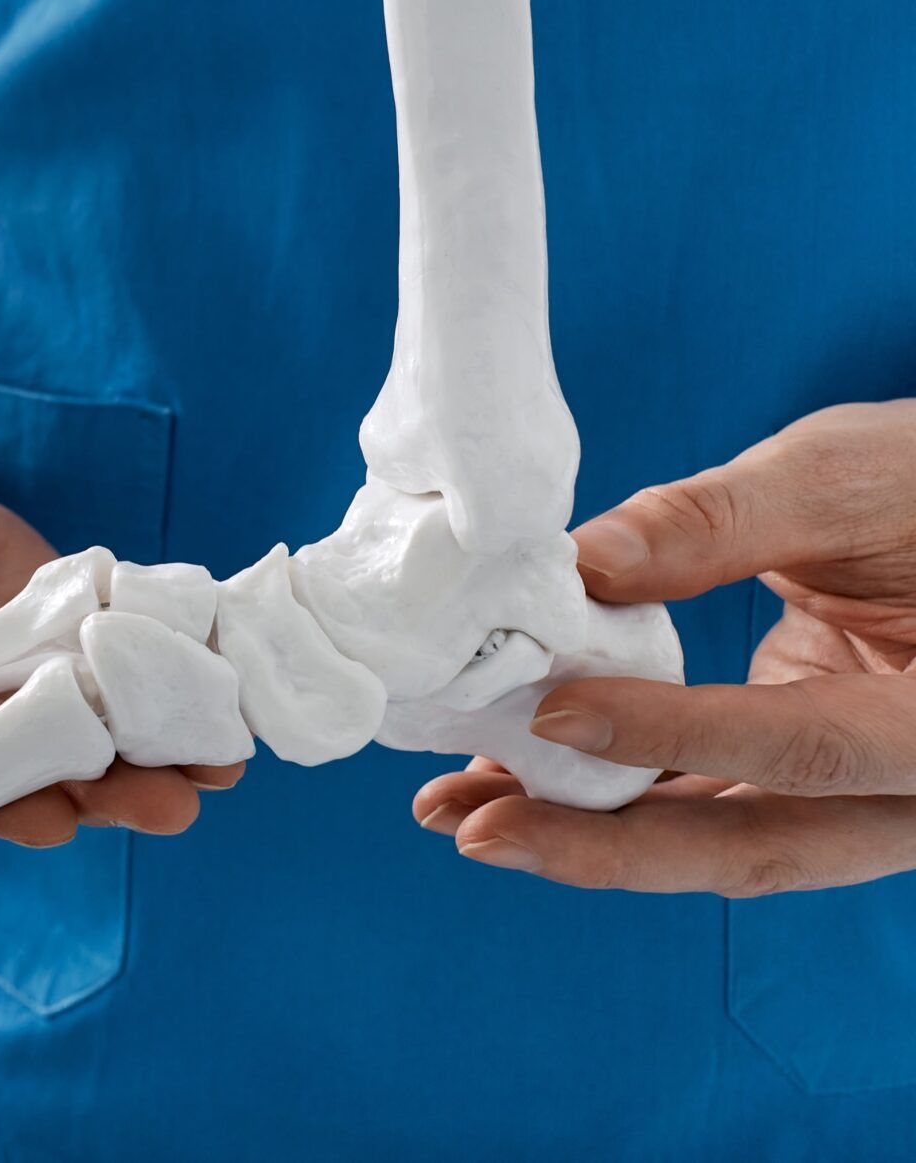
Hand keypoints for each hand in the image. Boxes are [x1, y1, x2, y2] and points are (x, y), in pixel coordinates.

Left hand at [414, 401, 915, 894]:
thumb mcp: (849, 475)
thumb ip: (721, 521)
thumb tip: (583, 563)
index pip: (808, 744)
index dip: (677, 736)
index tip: (554, 717)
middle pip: (758, 843)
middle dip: (607, 846)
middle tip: (477, 827)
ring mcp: (861, 795)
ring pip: (723, 840)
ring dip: (588, 834)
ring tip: (461, 812)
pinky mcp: (808, 777)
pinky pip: (711, 805)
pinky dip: (615, 800)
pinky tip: (514, 781)